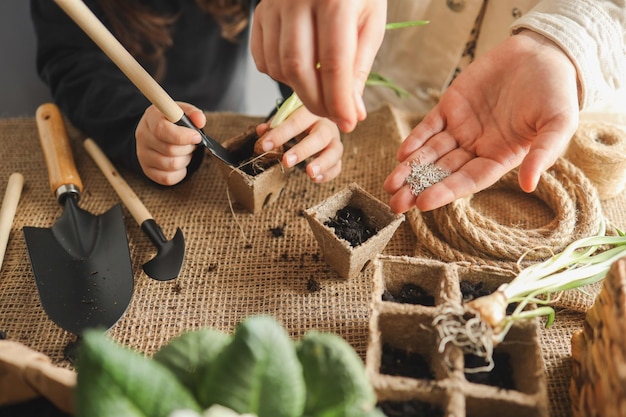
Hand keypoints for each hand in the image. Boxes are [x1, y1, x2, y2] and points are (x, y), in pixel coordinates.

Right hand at [135, 102, 203, 184]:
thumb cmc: (174, 122)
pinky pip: (168, 178)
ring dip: (185, 159)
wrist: (158, 133)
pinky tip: (181, 162)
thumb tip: (200, 120)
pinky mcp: (147, 170)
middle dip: (188, 148)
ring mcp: (143, 154)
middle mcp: (143, 136)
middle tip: (191, 143)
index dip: (182, 136)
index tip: (197, 137)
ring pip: (171, 165)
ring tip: (185, 152)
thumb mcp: (183, 112)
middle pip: (170, 150)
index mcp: (151, 117)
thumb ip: (193, 113)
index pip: (161, 129)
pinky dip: (180, 173)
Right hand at [250, 0, 386, 132]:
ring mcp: (274, 5)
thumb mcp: (371, 22)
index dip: (340, 100)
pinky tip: (300, 72)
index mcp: (336, 0)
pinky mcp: (260, 12)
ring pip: (279, 67)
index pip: (334, 63)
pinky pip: (263, 59)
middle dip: (317, 103)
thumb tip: (352, 111)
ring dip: (300, 91)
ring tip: (321, 91)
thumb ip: (359, 67)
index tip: (349, 124)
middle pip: (299, 69)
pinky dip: (280, 76)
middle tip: (334, 116)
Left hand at [255, 107, 342, 182]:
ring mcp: (334, 140)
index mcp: (312, 112)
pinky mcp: (337, 155)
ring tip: (309, 172)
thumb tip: (261, 131)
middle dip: (303, 150)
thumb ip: (274, 125)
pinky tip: (315, 178)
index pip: (296, 121)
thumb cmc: (298, 119)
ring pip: (335, 151)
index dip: (280, 134)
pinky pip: (337, 165)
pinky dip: (328, 173)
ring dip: (322, 163)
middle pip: (320, 136)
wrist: (317, 118)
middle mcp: (326, 125)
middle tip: (286, 161)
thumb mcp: (285, 117)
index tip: (265, 145)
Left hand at [384, 30, 579, 212]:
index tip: (424, 203)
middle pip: (443, 172)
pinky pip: (429, 127)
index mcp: (500, 157)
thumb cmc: (556, 91)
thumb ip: (543, 153)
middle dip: (418, 188)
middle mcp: (477, 147)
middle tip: (395, 204)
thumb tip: (529, 185)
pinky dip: (415, 139)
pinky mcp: (450, 106)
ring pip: (430, 153)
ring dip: (409, 169)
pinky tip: (402, 153)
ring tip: (389, 185)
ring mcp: (461, 127)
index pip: (468, 181)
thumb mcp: (559, 123)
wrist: (543, 53)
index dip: (446, 192)